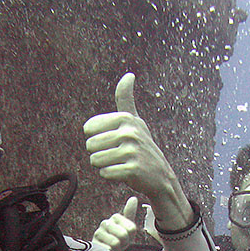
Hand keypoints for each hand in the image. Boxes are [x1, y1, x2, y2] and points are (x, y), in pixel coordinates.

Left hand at [84, 73, 190, 230]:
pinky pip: (105, 173)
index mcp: (125, 119)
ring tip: (119, 164)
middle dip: (99, 153)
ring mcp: (131, 151)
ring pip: (95, 160)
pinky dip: (111, 176)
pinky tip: (124, 173)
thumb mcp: (135, 121)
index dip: (96, 138)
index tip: (113, 141)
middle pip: (90, 145)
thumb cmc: (142, 146)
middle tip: (116, 155)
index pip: (89, 128)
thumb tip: (129, 75)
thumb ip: (125, 99)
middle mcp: (129, 132)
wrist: (160, 176)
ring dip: (103, 165)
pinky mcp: (132, 170)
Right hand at [92, 196, 159, 250]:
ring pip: (116, 243)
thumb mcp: (128, 227)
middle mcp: (105, 222)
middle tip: (120, 243)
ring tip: (114, 247)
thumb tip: (133, 198)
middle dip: (124, 243)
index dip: (131, 236)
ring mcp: (98, 233)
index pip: (132, 228)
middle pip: (124, 235)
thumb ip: (130, 213)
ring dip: (117, 248)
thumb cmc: (119, 239)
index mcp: (116, 217)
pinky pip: (109, 250)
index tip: (127, 236)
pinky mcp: (94, 244)